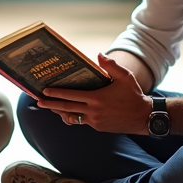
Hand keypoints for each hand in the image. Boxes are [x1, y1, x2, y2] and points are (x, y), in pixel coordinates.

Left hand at [36, 55, 151, 134]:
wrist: (144, 117)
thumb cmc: (134, 94)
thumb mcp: (125, 77)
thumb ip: (111, 65)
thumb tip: (98, 55)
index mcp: (97, 98)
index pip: (71, 96)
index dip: (56, 94)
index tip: (44, 91)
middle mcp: (93, 111)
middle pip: (66, 108)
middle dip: (51, 105)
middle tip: (38, 101)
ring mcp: (95, 121)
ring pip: (72, 117)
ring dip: (60, 112)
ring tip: (50, 107)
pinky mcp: (98, 127)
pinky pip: (82, 121)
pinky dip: (74, 116)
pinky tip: (68, 111)